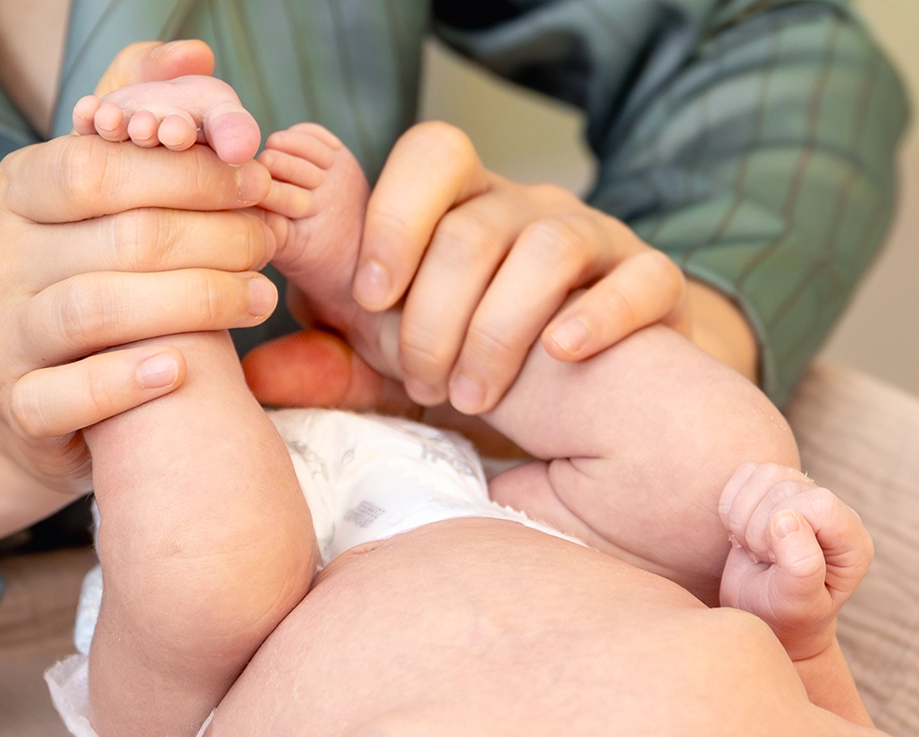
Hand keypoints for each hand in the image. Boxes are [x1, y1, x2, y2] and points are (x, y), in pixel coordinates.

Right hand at [0, 41, 277, 494]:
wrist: (20, 396)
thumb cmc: (86, 273)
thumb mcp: (102, 193)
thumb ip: (141, 115)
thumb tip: (195, 53)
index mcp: (17, 190)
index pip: (100, 164)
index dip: (189, 170)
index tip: (256, 177)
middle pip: (118, 234)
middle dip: (215, 234)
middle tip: (272, 238)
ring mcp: (1, 334)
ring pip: (96, 308)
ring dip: (196, 301)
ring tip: (259, 298)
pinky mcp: (17, 405)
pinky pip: (70, 393)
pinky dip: (129, 381)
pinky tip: (184, 369)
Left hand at [352, 121, 689, 414]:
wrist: (603, 396)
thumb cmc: (488, 365)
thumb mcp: (405, 364)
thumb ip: (339, 361)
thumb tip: (261, 369)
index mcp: (467, 205)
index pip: (432, 155)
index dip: (394, 214)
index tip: (369, 294)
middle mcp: (532, 208)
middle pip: (477, 223)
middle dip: (435, 311)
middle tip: (421, 384)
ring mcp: (600, 239)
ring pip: (550, 245)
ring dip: (499, 329)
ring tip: (473, 398)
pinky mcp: (657, 282)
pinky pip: (642, 278)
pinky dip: (600, 315)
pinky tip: (562, 355)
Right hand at [717, 463, 873, 659]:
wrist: (763, 616)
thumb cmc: (784, 617)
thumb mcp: (796, 605)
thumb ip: (802, 567)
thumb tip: (785, 519)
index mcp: (852, 542)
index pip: (820, 504)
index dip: (785, 525)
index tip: (773, 559)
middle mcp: (834, 513)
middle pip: (787, 486)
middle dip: (759, 526)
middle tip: (761, 559)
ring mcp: (803, 496)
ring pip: (767, 474)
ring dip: (743, 514)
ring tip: (753, 547)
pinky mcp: (774, 490)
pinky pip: (748, 472)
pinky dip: (732, 503)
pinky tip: (741, 532)